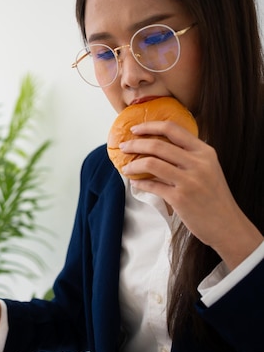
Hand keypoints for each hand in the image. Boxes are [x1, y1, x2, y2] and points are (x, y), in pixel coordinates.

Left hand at [119, 120, 262, 268]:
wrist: (227, 225)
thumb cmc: (214, 197)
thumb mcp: (209, 169)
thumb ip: (189, 156)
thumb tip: (158, 147)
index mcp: (204, 152)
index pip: (173, 129)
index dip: (150, 126)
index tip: (135, 128)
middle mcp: (198, 163)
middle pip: (157, 145)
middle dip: (135, 144)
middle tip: (124, 147)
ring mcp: (189, 181)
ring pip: (151, 163)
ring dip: (133, 164)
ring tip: (126, 167)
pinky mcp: (180, 198)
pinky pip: (152, 185)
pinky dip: (140, 183)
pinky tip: (135, 183)